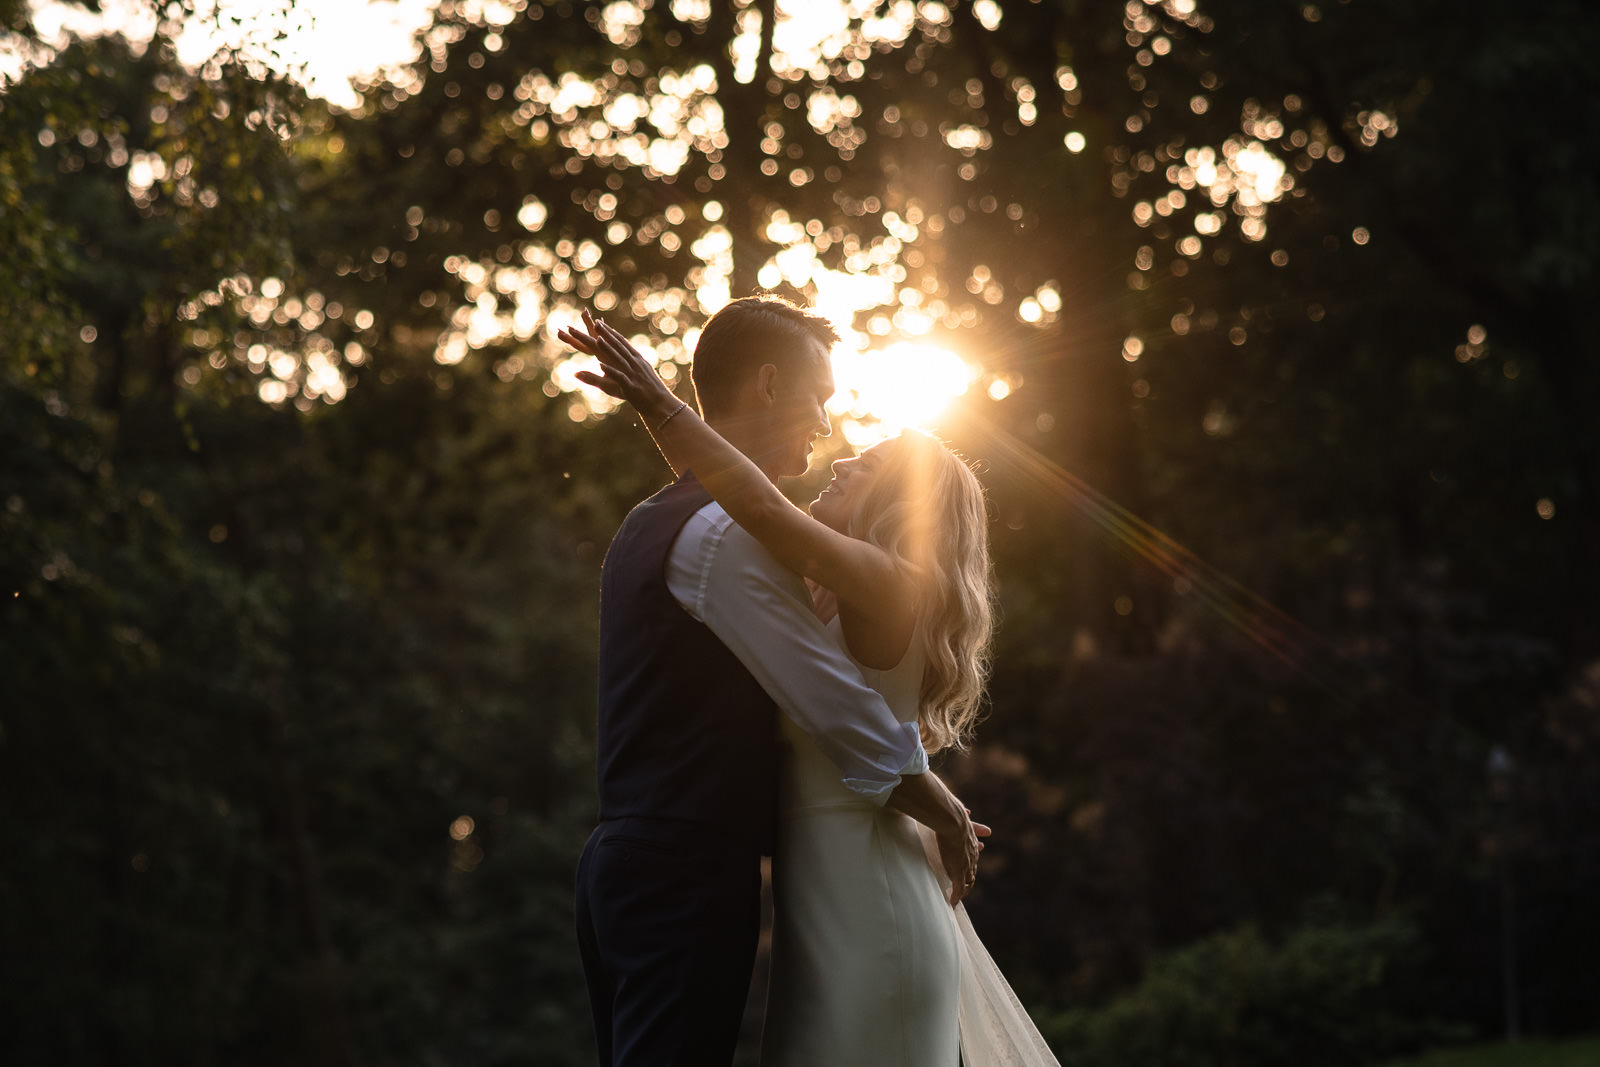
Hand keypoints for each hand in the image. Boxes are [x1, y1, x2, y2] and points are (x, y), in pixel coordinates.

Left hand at [559, 309, 677, 422]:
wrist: (663, 406)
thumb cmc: (651, 393)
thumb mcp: (639, 377)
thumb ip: (629, 368)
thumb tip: (620, 366)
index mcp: (638, 360)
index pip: (622, 343)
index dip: (610, 332)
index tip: (600, 323)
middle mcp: (636, 364)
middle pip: (619, 347)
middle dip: (607, 334)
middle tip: (595, 323)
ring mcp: (634, 375)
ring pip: (619, 359)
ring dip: (608, 348)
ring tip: (597, 339)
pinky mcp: (631, 387)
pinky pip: (619, 377)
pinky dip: (610, 371)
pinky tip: (600, 365)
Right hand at [938, 811, 991, 906]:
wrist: (952, 822)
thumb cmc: (952, 816)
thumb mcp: (961, 817)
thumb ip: (964, 816)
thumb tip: (969, 811)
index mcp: (971, 842)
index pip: (973, 855)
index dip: (971, 862)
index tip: (968, 867)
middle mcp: (971, 854)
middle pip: (972, 870)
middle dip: (970, 876)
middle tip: (967, 884)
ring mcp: (965, 865)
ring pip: (967, 881)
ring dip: (963, 890)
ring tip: (958, 897)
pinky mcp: (957, 873)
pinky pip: (957, 890)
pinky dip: (955, 898)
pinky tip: (952, 905)